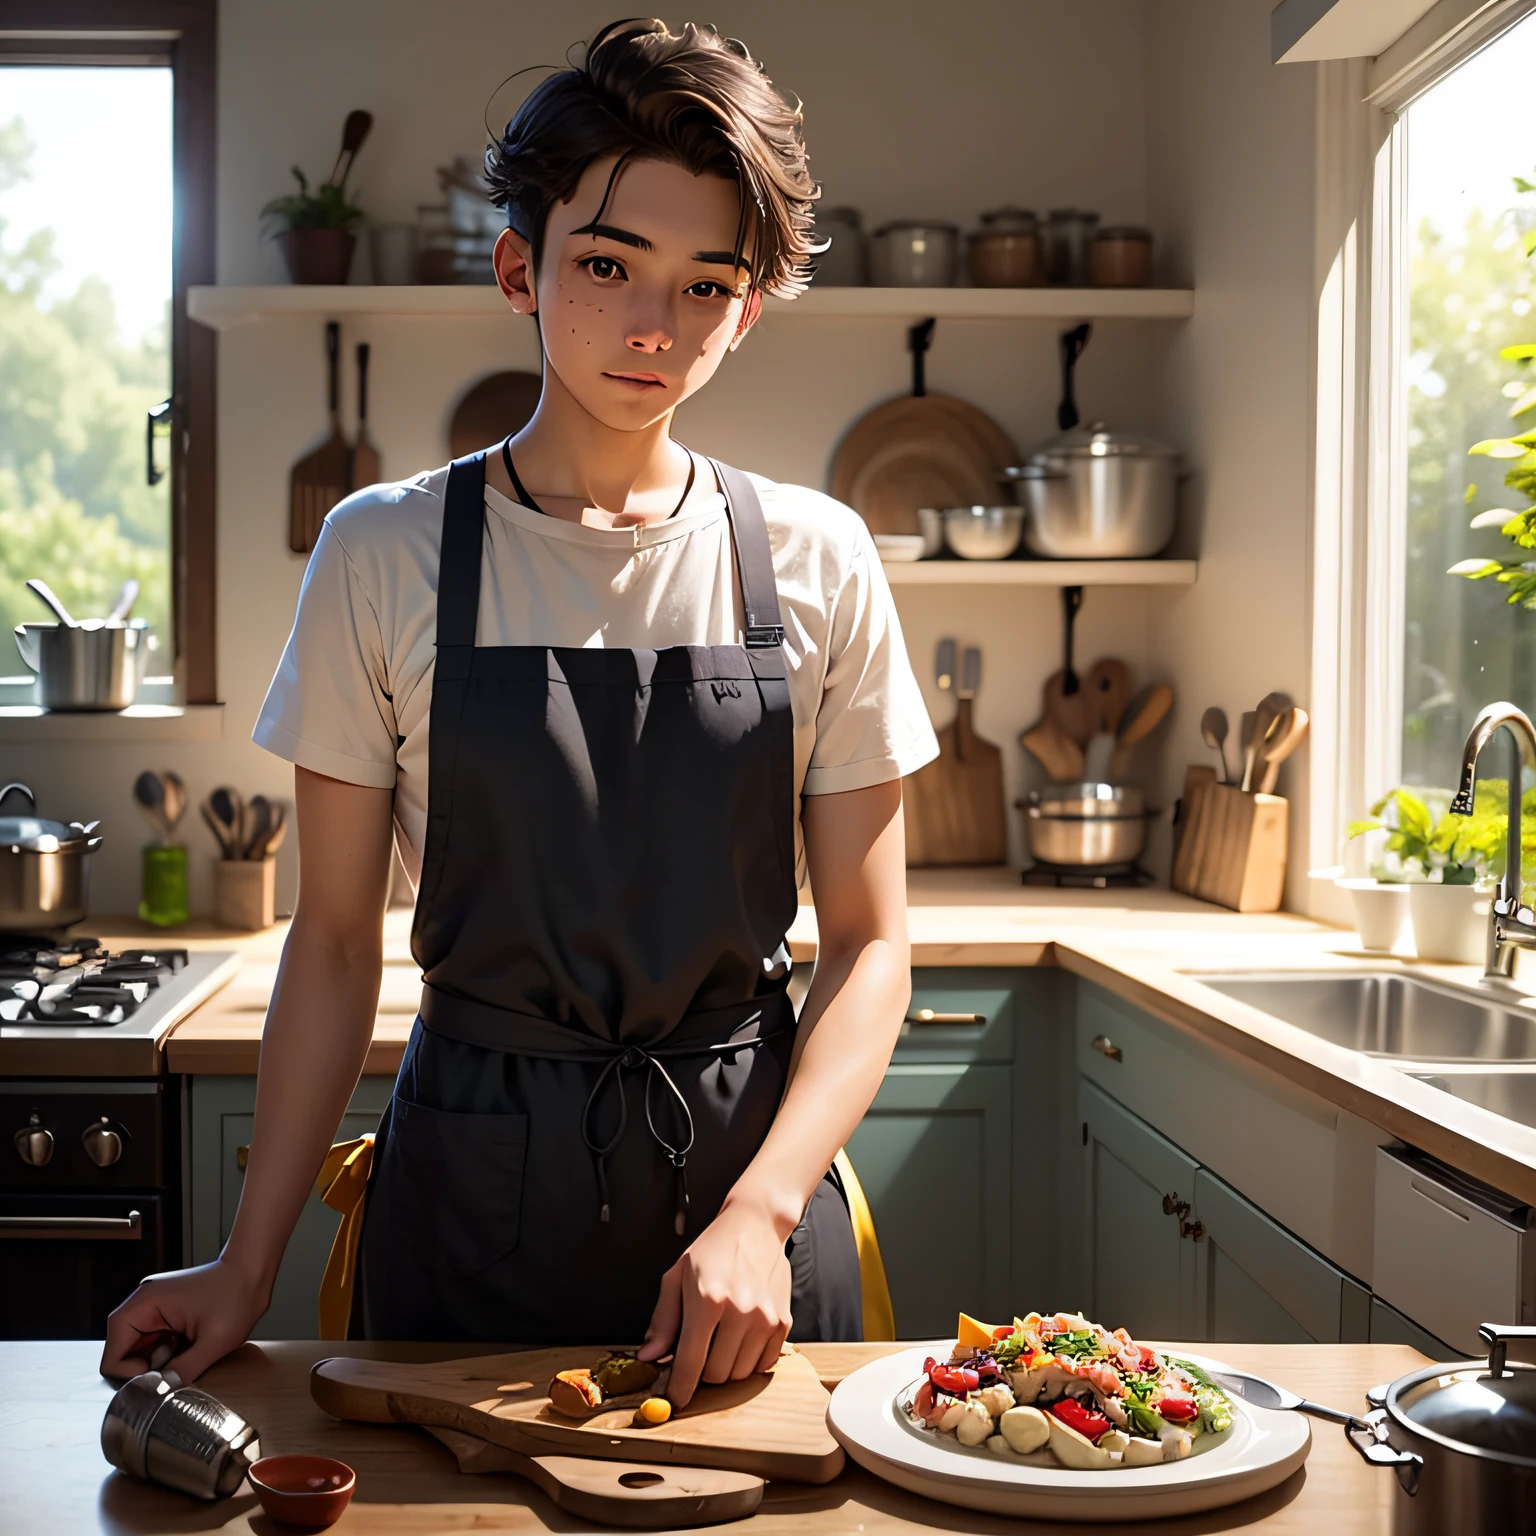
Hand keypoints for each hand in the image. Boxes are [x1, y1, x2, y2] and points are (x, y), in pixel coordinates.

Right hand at [99, 1257, 269, 1383]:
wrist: (253, 1271)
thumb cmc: (237, 1296)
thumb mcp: (214, 1341)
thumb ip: (182, 1371)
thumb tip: (159, 1395)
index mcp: (143, 1304)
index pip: (111, 1356)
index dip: (131, 1375)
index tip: (161, 1375)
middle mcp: (141, 1305)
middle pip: (121, 1355)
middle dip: (146, 1369)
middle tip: (177, 1363)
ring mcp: (152, 1309)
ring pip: (138, 1353)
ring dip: (158, 1362)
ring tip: (186, 1352)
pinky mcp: (164, 1315)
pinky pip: (153, 1345)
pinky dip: (167, 1354)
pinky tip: (188, 1347)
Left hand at [637, 1197, 792, 1407]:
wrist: (756, 1225)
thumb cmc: (712, 1249)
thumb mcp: (677, 1277)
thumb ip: (663, 1320)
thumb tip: (649, 1358)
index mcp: (708, 1299)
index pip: (690, 1362)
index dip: (679, 1389)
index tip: (673, 1401)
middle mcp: (740, 1311)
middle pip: (716, 1375)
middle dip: (702, 1372)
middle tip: (698, 1350)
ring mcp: (765, 1319)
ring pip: (739, 1374)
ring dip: (725, 1366)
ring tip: (720, 1338)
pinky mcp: (783, 1322)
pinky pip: (762, 1365)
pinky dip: (747, 1361)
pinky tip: (740, 1337)